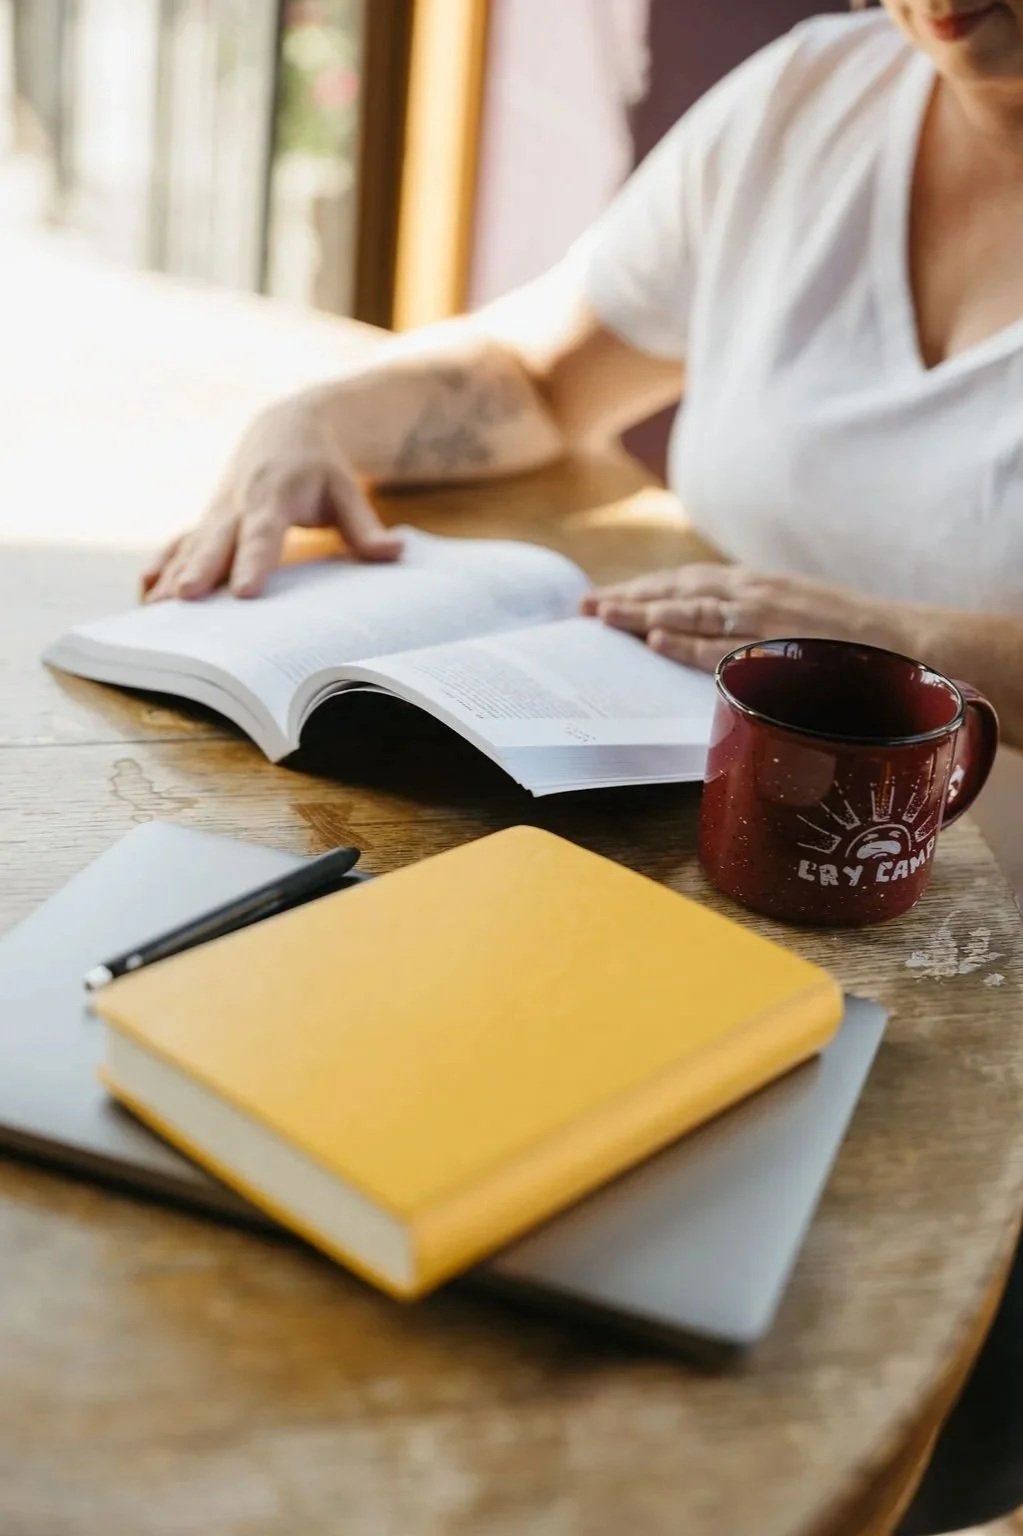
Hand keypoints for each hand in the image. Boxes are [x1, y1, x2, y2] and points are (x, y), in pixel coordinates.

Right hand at [142, 391, 402, 600]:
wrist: (284, 429)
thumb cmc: (321, 469)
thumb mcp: (346, 490)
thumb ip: (365, 527)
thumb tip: (395, 552)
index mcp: (274, 495)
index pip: (264, 533)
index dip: (253, 561)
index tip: (243, 591)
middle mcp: (238, 503)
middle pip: (216, 540)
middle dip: (198, 569)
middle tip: (183, 598)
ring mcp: (216, 512)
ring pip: (190, 544)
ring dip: (170, 574)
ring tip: (152, 608)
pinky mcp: (206, 521)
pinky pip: (179, 545)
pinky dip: (161, 566)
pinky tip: (143, 594)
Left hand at [581, 564, 895, 669]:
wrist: (904, 643)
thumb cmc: (846, 637)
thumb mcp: (791, 612)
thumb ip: (750, 616)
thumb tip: (707, 629)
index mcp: (755, 584)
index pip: (686, 582)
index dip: (643, 589)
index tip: (608, 597)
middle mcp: (753, 594)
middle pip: (676, 591)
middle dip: (628, 598)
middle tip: (583, 607)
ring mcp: (763, 619)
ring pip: (690, 611)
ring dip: (643, 614)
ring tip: (603, 617)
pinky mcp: (777, 647)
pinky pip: (722, 645)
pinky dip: (687, 640)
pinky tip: (656, 638)